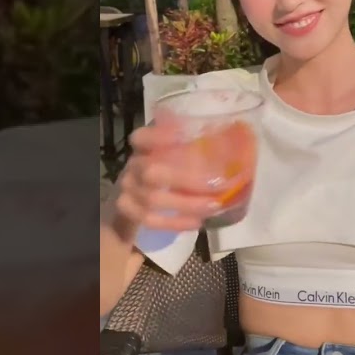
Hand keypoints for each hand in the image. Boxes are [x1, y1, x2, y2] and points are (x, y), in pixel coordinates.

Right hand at [112, 114, 225, 231]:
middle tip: (219, 184)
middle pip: (153, 171)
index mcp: (143, 146)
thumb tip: (228, 135)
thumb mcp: (179, 155)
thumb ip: (195, 147)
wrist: (137, 201)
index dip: (159, 134)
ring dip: (187, 204)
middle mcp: (132, 165)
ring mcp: (126, 189)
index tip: (183, 133)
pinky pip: (150, 220)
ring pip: (153, 199)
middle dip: (188, 179)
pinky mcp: (128, 211)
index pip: (142, 137)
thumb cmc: (167, 172)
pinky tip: (197, 222)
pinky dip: (175, 222)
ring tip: (214, 205)